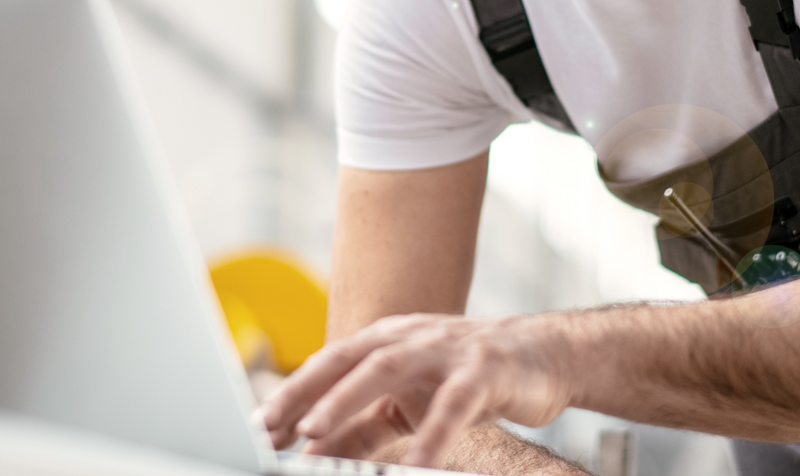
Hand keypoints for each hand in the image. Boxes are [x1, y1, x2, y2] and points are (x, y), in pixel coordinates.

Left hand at [255, 312, 575, 466]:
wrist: (543, 355)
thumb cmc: (466, 378)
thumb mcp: (409, 401)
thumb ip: (362, 425)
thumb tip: (309, 454)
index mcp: (388, 340)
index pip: (330, 362)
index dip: (292, 390)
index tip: (257, 425)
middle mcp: (411, 336)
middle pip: (348, 359)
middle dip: (304, 391)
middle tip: (271, 426)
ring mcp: (447, 349)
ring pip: (388, 368)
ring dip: (346, 398)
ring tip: (314, 431)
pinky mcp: (485, 371)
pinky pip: (453, 403)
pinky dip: (430, 433)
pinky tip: (414, 462)